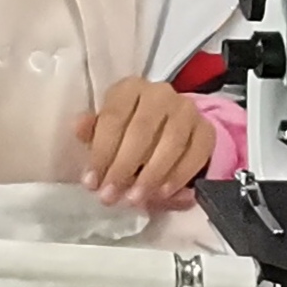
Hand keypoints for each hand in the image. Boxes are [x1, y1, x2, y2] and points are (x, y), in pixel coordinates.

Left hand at [76, 79, 214, 207]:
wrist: (166, 127)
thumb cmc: (128, 129)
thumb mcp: (106, 128)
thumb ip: (92, 130)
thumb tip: (79, 128)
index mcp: (129, 88)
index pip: (113, 118)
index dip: (101, 152)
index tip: (91, 182)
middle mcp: (160, 93)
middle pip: (141, 131)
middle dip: (123, 167)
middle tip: (111, 195)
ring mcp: (187, 110)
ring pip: (171, 143)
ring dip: (151, 175)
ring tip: (134, 198)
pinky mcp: (207, 129)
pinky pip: (196, 153)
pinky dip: (179, 175)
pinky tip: (162, 192)